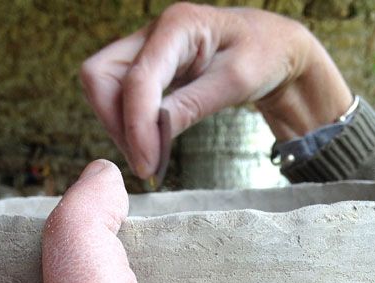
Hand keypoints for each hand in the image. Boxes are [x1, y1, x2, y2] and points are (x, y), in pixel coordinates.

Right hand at [80, 3, 352, 178]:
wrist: (274, 47)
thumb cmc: (263, 56)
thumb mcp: (236, 82)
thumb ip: (193, 106)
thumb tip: (154, 138)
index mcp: (178, 25)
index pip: (137, 79)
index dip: (136, 125)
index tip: (147, 166)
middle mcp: (153, 33)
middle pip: (100, 76)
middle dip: (115, 122)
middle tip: (144, 161)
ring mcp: (146, 49)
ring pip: (103, 87)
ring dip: (118, 126)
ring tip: (149, 157)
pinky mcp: (147, 68)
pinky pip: (119, 96)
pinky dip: (128, 124)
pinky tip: (150, 145)